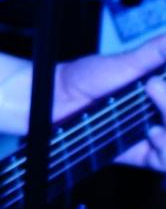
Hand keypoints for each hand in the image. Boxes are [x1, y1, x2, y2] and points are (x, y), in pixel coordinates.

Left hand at [52, 35, 165, 169]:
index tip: (158, 84)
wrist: (55, 100)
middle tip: (152, 88)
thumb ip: (155, 52)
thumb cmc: (86, 78)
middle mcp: (165, 115)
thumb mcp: (125, 62)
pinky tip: (151, 135)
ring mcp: (159, 136)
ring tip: (153, 119)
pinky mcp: (145, 155)